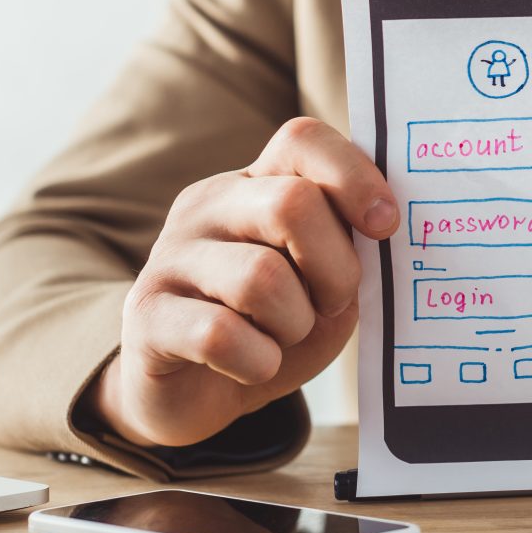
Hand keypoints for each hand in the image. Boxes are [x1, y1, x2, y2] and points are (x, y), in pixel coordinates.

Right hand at [88, 118, 397, 446]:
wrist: (195, 392)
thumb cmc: (275, 328)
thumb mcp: (326, 283)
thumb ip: (353, 249)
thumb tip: (386, 227)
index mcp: (256, 183)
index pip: (303, 140)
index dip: (355, 177)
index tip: (386, 226)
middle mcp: (209, 206)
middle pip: (292, 204)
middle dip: (336, 268)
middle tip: (334, 303)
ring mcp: (170, 257)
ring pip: (261, 277)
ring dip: (296, 323)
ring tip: (286, 337)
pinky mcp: (144, 315)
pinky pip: (220, 334)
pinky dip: (258, 360)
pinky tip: (254, 365)